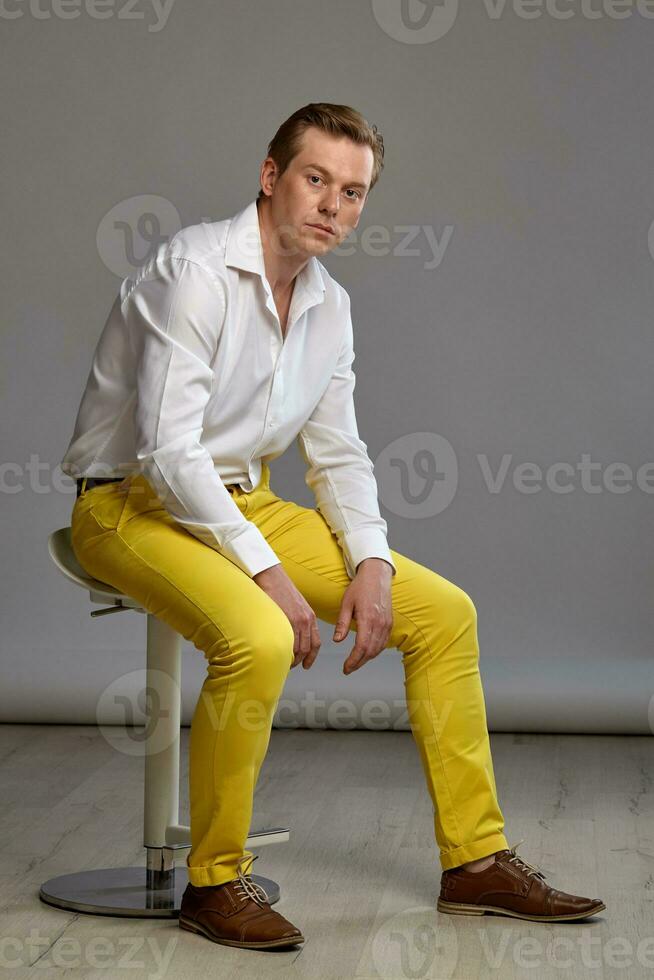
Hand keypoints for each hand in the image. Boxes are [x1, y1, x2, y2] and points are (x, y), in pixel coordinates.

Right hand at [253, 563, 320, 668]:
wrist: (272, 576)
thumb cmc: (280, 589)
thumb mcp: (296, 604)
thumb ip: (298, 618)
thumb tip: (293, 634)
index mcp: (310, 616)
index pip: (316, 642)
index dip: (311, 656)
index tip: (306, 664)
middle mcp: (306, 619)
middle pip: (307, 648)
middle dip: (299, 660)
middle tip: (291, 665)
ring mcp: (296, 620)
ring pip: (297, 648)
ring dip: (291, 659)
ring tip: (282, 662)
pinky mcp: (285, 619)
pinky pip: (288, 642)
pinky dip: (284, 652)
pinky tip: (278, 654)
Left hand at [333, 559, 393, 674]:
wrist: (377, 575)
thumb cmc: (360, 587)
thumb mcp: (346, 603)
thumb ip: (342, 623)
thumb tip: (337, 640)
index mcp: (367, 618)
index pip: (361, 647)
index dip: (353, 660)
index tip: (346, 668)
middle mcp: (379, 623)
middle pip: (370, 651)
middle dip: (359, 663)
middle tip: (348, 669)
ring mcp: (387, 623)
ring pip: (378, 649)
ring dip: (367, 659)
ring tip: (355, 663)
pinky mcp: (390, 623)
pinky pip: (384, 642)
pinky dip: (375, 651)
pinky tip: (367, 653)